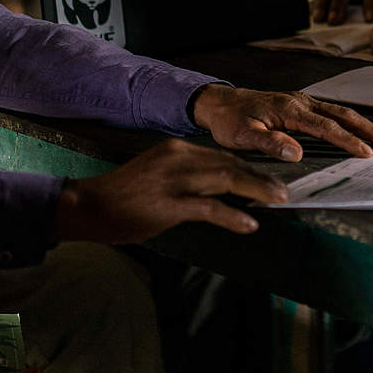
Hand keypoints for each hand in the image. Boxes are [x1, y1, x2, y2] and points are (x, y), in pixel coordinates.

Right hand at [53, 138, 287, 243]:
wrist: (89, 206)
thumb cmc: (124, 197)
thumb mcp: (158, 176)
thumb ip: (188, 178)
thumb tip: (221, 190)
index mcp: (176, 149)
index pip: (222, 155)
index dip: (250, 166)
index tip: (271, 176)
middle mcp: (178, 157)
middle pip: (229, 164)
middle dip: (260, 177)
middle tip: (284, 190)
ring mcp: (174, 180)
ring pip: (226, 179)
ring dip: (256, 190)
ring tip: (278, 200)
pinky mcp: (169, 204)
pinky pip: (209, 208)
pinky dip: (233, 215)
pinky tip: (250, 223)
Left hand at [191, 84, 372, 160]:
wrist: (218, 103)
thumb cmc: (229, 120)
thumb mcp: (242, 135)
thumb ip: (269, 142)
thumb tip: (295, 153)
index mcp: (289, 109)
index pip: (325, 127)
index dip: (347, 141)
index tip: (366, 153)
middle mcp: (301, 101)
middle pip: (342, 115)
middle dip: (369, 130)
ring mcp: (303, 101)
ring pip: (341, 112)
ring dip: (365, 125)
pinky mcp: (301, 105)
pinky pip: (333, 112)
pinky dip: (351, 121)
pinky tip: (361, 130)